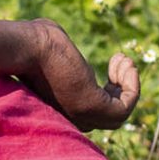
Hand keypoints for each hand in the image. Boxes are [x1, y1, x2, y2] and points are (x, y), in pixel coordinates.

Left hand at [23, 20, 140, 130]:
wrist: (27, 46)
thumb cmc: (35, 43)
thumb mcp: (56, 51)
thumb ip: (66, 57)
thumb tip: (67, 50)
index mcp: (63, 108)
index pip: (93, 111)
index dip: (108, 89)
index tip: (111, 65)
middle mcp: (72, 117)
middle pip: (109, 116)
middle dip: (120, 88)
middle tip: (121, 61)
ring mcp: (82, 114)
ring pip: (119, 114)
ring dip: (129, 87)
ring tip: (125, 61)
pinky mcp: (92, 105)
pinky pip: (124, 106)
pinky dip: (132, 87)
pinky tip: (126, 64)